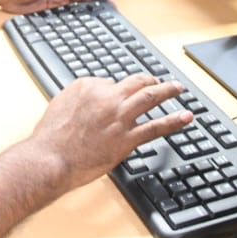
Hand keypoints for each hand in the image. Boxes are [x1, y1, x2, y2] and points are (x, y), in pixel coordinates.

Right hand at [27, 74, 191, 190]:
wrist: (51, 158)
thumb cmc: (51, 136)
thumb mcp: (60, 104)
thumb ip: (79, 97)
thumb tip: (92, 99)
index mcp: (88, 86)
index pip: (112, 82)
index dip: (117, 90)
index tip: (121, 95)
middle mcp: (106, 97)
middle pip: (136, 82)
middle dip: (151, 80)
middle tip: (160, 81)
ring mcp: (119, 117)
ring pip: (150, 97)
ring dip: (168, 91)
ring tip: (178, 88)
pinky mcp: (126, 139)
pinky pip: (155, 127)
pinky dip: (173, 121)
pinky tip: (186, 117)